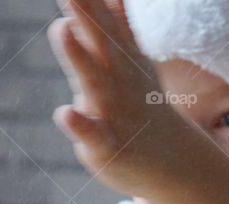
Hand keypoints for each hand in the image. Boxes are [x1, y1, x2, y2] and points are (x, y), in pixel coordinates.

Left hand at [48, 0, 194, 196]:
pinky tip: (66, 113)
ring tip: (61, 28)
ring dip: (78, 56)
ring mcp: (112, 111)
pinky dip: (80, 124)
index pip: (102, 16)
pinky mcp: (106, 145)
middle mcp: (116, 78)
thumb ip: (118, 26)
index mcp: (118, 57)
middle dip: (83, 11)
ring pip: (92, 81)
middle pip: (98, 39)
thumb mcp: (131, 62)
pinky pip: (91, 134)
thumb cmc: (140, 107)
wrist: (168, 164)